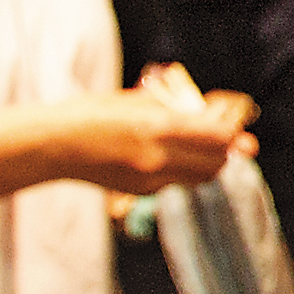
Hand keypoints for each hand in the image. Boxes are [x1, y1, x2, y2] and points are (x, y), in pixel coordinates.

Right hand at [40, 71, 252, 193]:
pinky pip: (178, 181)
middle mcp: (158, 158)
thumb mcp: (137, 101)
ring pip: (202, 176)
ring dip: (212, 159)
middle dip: (229, 145)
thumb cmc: (92, 113)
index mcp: (158, 128)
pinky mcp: (141, 192)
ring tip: (206, 140)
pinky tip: (176, 151)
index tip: (238, 110)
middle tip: (227, 127)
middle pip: (218, 161)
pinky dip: (187, 167)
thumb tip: (212, 112)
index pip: (219, 136)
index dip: (235, 124)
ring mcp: (150, 180)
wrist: (55, 144)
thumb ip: (175, 107)